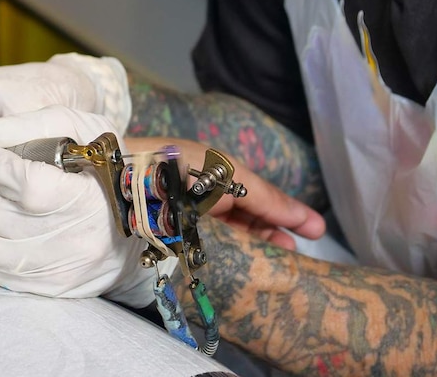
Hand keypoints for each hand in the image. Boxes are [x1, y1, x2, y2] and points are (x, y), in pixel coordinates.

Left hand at [0, 106, 171, 307]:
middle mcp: (74, 241)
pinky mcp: (42, 288)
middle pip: (1, 211)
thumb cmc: (108, 170)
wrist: (138, 229)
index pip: (29, 185)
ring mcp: (56, 270)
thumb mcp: (88, 131)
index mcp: (90, 198)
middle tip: (2, 175)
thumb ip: (39, 124)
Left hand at [127, 138, 325, 249]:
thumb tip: (299, 216)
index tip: (317, 230)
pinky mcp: (172, 238)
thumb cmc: (175, 171)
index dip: (288, 211)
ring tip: (278, 260)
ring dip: (256, 244)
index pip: (258, 194)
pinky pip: (210, 246)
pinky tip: (246, 265)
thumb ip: (264, 197)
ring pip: (231, 233)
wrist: (119, 183)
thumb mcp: (228, 177)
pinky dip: (233, 254)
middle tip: (294, 253)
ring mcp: (186, 216)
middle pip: (246, 215)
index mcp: (212, 171)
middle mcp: (201, 193)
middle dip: (273, 231)